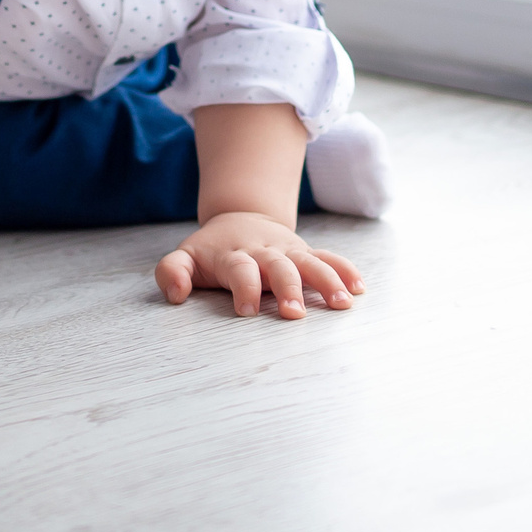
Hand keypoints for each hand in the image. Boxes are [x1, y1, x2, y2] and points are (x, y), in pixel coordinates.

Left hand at [154, 210, 363, 318]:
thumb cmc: (211, 250)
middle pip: (279, 266)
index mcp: (234, 254)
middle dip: (288, 288)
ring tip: (342, 304)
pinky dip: (345, 270)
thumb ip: (172, 272)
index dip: (243, 287)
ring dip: (326, 281)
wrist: (239, 217)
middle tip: (294, 313)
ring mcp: (288, 251)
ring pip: (310, 261)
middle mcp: (264, 251)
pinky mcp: (305, 252)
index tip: (247, 311)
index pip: (239, 269)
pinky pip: (329, 258)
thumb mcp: (185, 256)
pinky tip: (359, 289)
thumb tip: (176, 295)